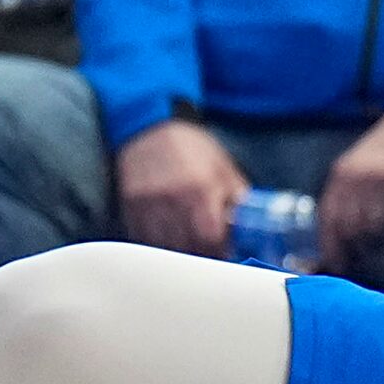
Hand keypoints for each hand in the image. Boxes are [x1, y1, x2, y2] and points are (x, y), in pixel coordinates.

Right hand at [116, 118, 246, 256]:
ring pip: (164, 247)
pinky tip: (167, 238)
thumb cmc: (190, 149)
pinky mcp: (130, 207)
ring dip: (179, 252)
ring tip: (189, 246)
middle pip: (187, 247)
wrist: (148, 129)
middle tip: (209, 252)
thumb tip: (253, 227)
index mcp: (201, 187)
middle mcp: (173, 197)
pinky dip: (157, 245)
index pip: (210, 236)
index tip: (225, 252)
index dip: (220, 250)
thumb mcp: (223, 168)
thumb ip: (238, 197)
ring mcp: (148, 203)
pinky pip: (143, 239)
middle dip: (201, 254)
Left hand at [317, 94, 383, 268]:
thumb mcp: (362, 162)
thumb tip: (343, 234)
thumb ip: (350, 192)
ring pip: (378, 228)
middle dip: (359, 249)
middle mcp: (360, 178)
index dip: (331, 247)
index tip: (338, 264)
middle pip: (351, 230)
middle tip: (368, 257)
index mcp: (343, 173)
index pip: (329, 220)